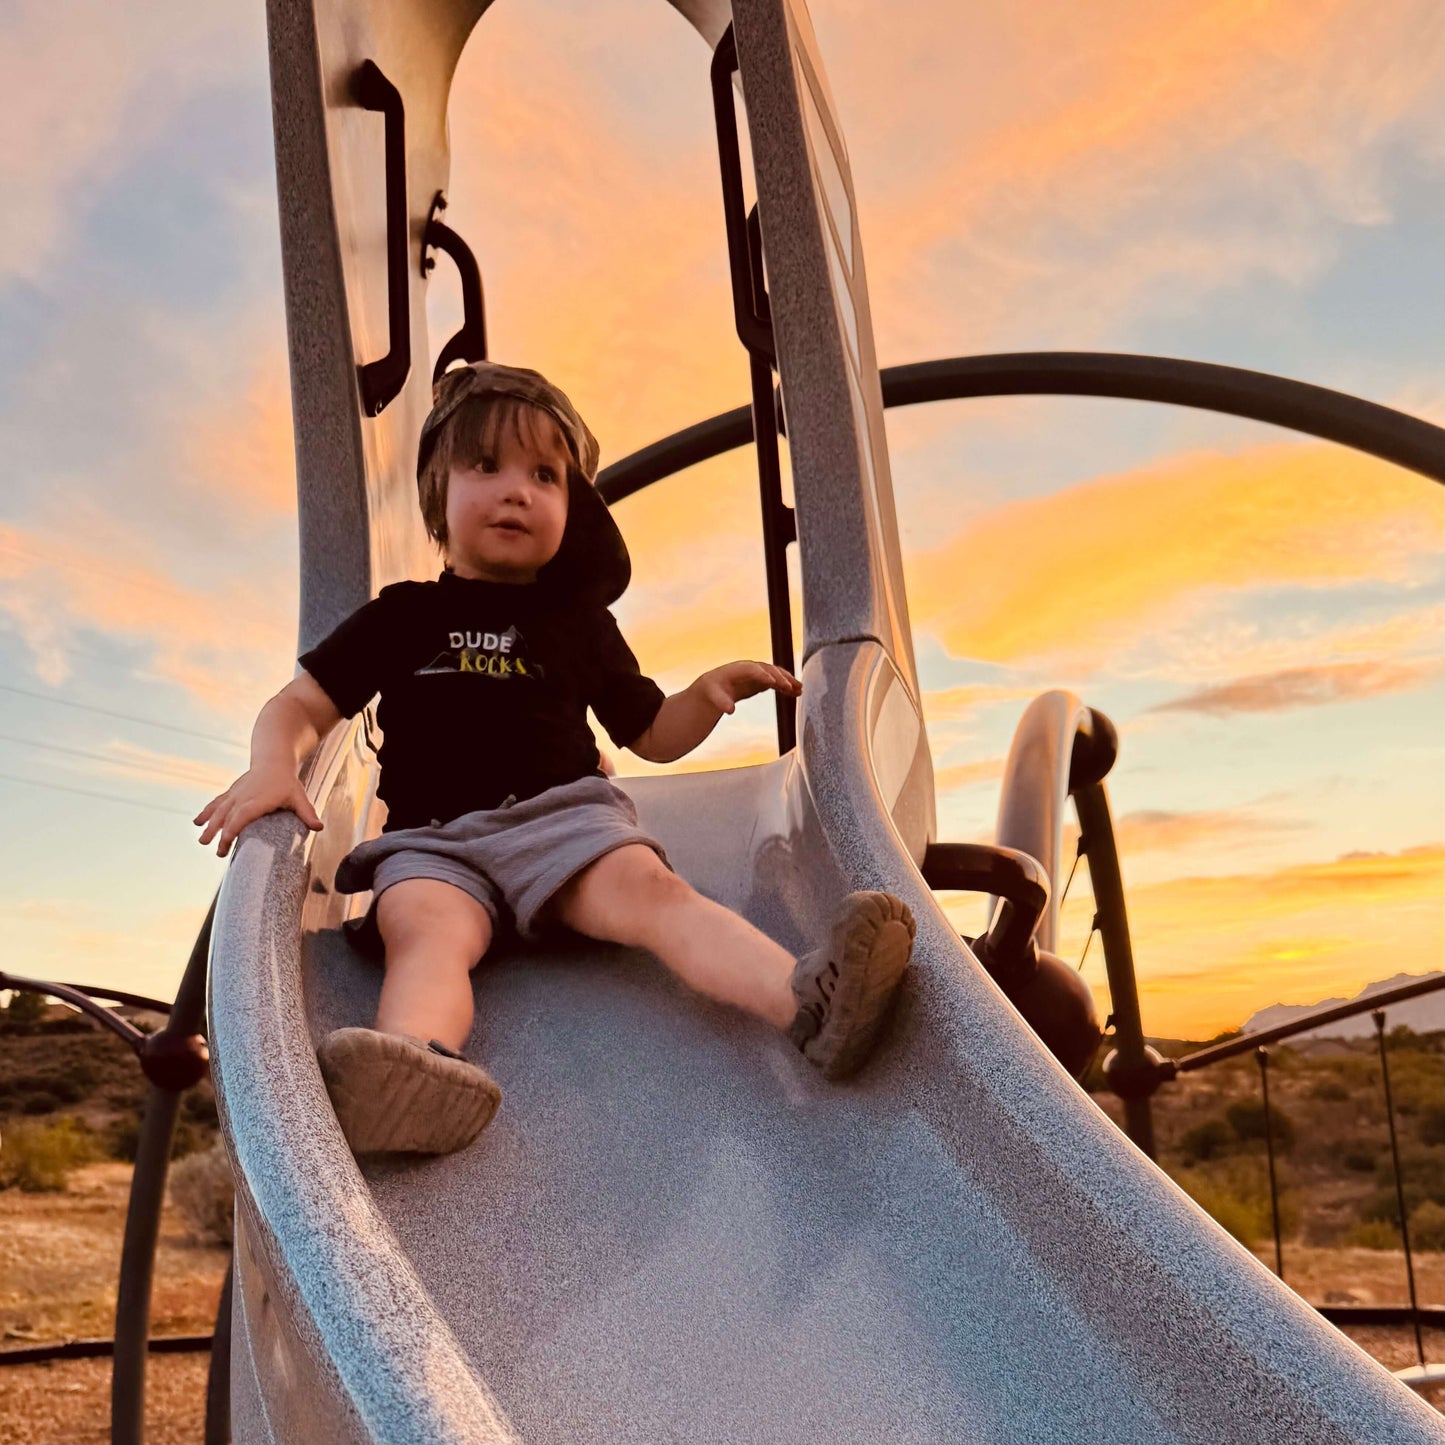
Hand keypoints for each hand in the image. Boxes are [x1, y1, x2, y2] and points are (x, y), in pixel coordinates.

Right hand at [193, 767, 323, 857]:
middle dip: (219, 834)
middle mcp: (242, 798)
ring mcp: (235, 795)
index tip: (225, 846)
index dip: (231, 831)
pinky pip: (216, 803)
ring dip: (209, 825)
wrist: (273, 760)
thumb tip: (319, 827)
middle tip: (217, 852)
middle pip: (227, 817)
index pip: (241, 818)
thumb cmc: (287, 782)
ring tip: (202, 840)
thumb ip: (307, 813)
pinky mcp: (231, 793)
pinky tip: (197, 822)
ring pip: (218, 810)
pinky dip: (206, 812)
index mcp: (257, 801)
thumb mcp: (299, 796)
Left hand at [694, 661, 802, 715]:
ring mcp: (758, 673)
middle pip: (768, 669)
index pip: (752, 669)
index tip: (772, 682)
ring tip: (799, 689)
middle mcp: (750, 668)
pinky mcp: (763, 680)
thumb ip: (722, 702)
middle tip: (790, 687)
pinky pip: (777, 682)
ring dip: (787, 680)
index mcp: (737, 669)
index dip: (762, 675)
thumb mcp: (714, 697)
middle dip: (779, 677)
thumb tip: (730, 710)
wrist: (715, 687)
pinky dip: (787, 686)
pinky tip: (797, 693)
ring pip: (776, 674)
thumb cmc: (713, 690)